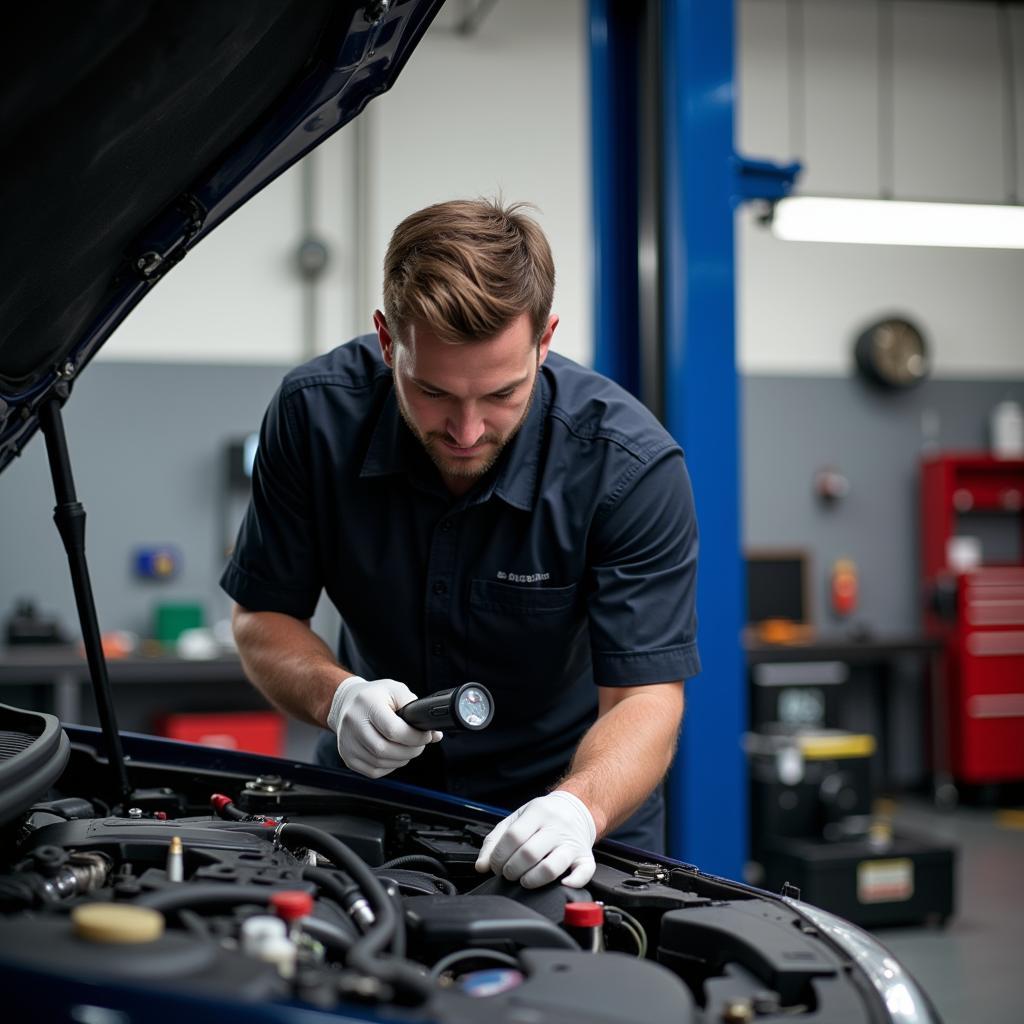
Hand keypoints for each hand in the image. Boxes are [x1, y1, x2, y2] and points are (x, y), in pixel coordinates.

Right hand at [327, 676, 440, 778]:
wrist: (346, 702)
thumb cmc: (375, 696)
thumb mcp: (396, 691)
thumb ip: (416, 710)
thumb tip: (435, 735)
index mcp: (367, 703)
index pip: (393, 730)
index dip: (415, 737)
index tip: (426, 736)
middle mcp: (353, 723)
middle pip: (384, 750)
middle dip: (410, 751)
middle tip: (419, 745)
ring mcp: (347, 742)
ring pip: (379, 763)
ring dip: (401, 760)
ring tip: (407, 749)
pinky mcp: (347, 756)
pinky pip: (372, 771)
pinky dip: (389, 766)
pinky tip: (393, 755)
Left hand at [475, 790, 596, 888]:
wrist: (576, 808)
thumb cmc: (543, 816)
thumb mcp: (516, 819)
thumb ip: (495, 840)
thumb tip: (482, 866)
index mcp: (538, 812)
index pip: (514, 836)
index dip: (499, 856)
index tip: (495, 865)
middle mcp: (557, 826)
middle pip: (529, 853)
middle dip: (512, 870)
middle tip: (508, 873)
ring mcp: (572, 842)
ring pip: (552, 867)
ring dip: (532, 880)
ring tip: (525, 880)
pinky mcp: (585, 856)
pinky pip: (584, 873)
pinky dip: (573, 882)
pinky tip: (561, 884)